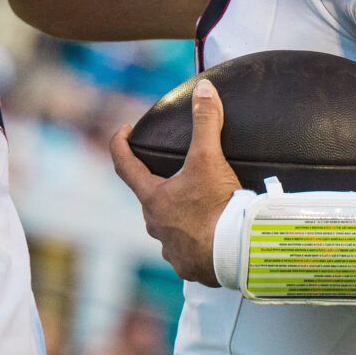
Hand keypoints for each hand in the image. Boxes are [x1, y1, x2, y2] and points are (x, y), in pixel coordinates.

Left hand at [110, 79, 244, 285]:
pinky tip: (211, 234)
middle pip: (150, 197)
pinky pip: (187, 248)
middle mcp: (154, 223)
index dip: (120, 144)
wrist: (234, 253)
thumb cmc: (215, 206)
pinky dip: (196, 239)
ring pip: (168, 225)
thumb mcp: (209, 159)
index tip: (123, 132)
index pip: (124, 165)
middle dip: (160, 183)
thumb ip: (205, 122)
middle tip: (179, 172)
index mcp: (153, 197)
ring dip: (179, 215)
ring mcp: (169, 247)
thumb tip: (203, 90)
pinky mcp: (188, 264)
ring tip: (200, 205)